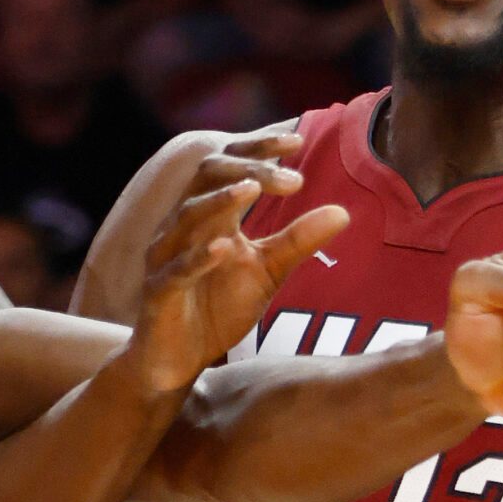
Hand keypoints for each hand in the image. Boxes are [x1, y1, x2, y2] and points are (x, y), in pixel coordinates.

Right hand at [130, 132, 349, 391]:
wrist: (179, 360)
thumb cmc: (218, 308)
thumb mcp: (268, 271)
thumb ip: (299, 241)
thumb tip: (344, 212)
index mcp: (209, 214)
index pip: (230, 164)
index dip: (260, 148)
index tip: (297, 141)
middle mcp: (183, 226)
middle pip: (208, 176)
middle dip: (249, 169)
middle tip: (291, 177)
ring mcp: (167, 257)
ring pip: (187, 216)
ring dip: (221, 200)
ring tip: (253, 189)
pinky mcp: (159, 292)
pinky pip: (176, 269)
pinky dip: (199, 257)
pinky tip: (224, 247)